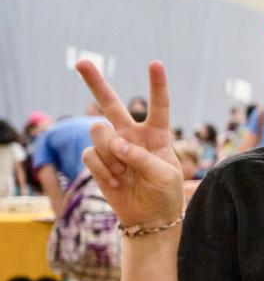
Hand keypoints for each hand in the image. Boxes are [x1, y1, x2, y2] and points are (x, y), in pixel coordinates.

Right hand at [76, 61, 182, 228]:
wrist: (149, 218)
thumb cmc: (165, 193)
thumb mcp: (164, 175)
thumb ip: (142, 157)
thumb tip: (116, 145)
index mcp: (157, 134)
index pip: (159, 105)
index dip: (157, 84)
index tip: (155, 63)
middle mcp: (132, 135)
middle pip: (111, 105)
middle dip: (96, 83)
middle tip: (82, 62)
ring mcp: (112, 147)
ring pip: (99, 132)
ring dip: (110, 153)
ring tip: (124, 173)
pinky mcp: (97, 161)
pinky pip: (91, 155)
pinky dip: (102, 169)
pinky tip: (115, 180)